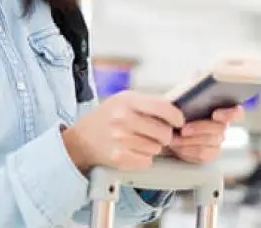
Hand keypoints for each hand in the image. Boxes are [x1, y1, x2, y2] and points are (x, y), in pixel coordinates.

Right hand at [61, 91, 184, 172]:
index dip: (176, 116)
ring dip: (152, 147)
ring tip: (138, 141)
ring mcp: (120, 139)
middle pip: (164, 132)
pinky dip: (143, 158)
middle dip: (164, 135)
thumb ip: (148, 103)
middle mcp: (123, 118)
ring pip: (156, 148)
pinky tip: (133, 150)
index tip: (179, 121)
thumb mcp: (124, 100)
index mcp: (127, 101)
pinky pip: (147, 161)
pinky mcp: (119, 157)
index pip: (162, 107)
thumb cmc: (107, 117)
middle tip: (155, 133)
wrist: (82, 138)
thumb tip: (176, 110)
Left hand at [166, 106, 243, 163]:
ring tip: (174, 139)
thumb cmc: (175, 114)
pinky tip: (177, 147)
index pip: (236, 112)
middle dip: (199, 129)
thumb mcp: (180, 103)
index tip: (216, 114)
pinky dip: (187, 149)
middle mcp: (222, 126)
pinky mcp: (209, 154)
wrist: (166, 130)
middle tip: (183, 130)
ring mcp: (217, 141)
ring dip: (189, 141)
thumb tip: (188, 101)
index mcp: (219, 110)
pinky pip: (202, 153)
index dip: (231, 113)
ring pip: (209, 142)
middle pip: (219, 128)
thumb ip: (188, 101)